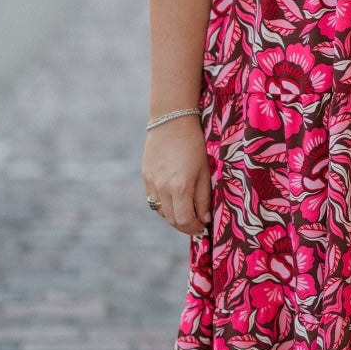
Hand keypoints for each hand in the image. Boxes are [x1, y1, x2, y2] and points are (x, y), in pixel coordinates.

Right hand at [142, 118, 211, 235]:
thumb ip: (203, 197)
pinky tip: (174, 200)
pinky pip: (153, 200)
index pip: (184, 220)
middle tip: (196, 224)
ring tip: (186, 212)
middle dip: (185, 226)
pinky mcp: (145, 177)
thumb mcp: (205, 171)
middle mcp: (162, 188)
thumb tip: (204, 219)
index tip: (203, 227)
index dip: (194, 228)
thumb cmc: (194, 144)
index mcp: (180, 187)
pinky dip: (163, 205)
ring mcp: (151, 183)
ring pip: (161, 212)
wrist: (171, 121)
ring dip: (174, 217)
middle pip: (171, 220)